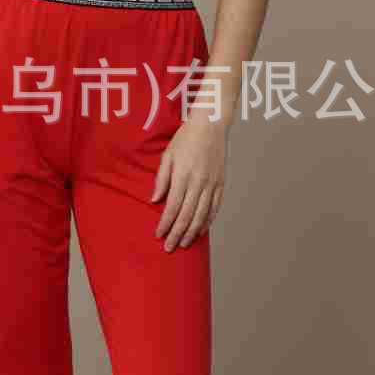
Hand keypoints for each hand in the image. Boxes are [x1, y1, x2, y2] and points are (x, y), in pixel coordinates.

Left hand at [151, 113, 228, 249]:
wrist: (210, 126)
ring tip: (184, 244)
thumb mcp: (167, 155)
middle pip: (186, 216)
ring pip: (201, 215)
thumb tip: (154, 200)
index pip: (172, 207)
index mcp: (183, 176)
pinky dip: (207, 222)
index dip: (165, 223)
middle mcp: (198, 183)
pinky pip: (214, 208)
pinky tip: (200, 231)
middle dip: (177, 234)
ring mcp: (211, 184)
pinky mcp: (220, 184)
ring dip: (191, 232)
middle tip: (169, 248)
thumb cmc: (185, 139)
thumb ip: (161, 179)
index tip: (158, 235)